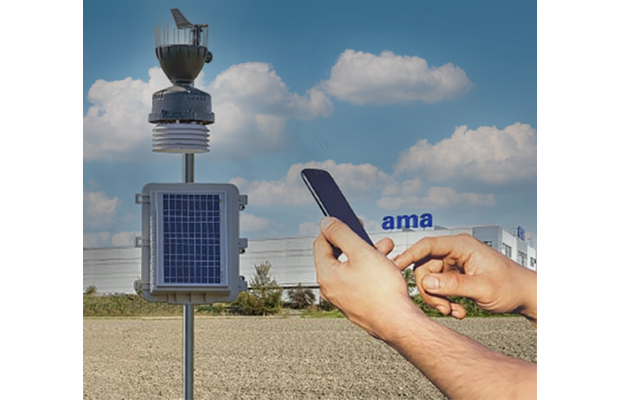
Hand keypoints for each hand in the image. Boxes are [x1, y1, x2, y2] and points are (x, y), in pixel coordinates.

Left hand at [313, 217, 422, 339]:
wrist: (398, 323)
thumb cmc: (381, 291)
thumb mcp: (361, 252)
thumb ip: (341, 233)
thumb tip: (325, 222)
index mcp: (326, 275)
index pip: (321, 244)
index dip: (335, 229)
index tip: (352, 222)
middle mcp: (330, 288)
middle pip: (338, 256)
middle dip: (357, 243)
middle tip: (374, 238)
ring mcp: (343, 299)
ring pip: (352, 269)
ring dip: (368, 255)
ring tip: (387, 250)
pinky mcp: (356, 306)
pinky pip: (359, 282)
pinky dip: (370, 271)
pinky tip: (387, 268)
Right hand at [393, 234, 534, 318]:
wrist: (528, 295)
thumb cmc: (510, 286)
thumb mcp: (482, 288)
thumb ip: (452, 285)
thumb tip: (425, 284)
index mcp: (461, 245)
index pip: (427, 246)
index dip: (408, 255)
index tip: (394, 267)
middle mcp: (455, 252)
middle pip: (424, 267)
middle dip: (430, 291)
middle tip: (443, 309)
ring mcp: (455, 264)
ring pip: (430, 280)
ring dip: (438, 299)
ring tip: (454, 312)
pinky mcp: (456, 275)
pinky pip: (440, 287)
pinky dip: (445, 300)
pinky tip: (458, 311)